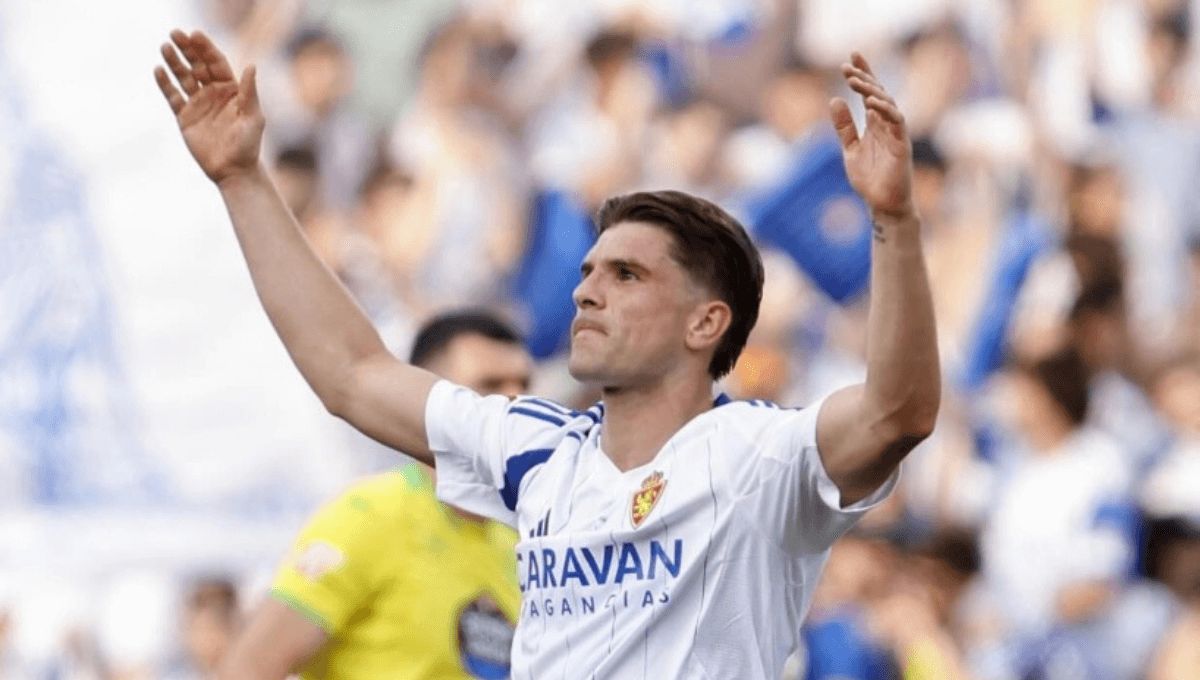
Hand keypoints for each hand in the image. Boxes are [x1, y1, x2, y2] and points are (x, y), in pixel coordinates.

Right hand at [154, 29, 262, 184]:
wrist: (233, 171)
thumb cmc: (248, 145)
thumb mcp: (253, 117)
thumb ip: (249, 92)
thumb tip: (251, 66)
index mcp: (231, 90)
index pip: (216, 63)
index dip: (206, 48)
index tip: (195, 34)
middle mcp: (213, 93)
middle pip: (197, 65)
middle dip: (187, 49)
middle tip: (175, 33)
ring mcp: (198, 104)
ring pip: (183, 77)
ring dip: (174, 62)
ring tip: (164, 47)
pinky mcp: (185, 117)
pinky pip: (173, 96)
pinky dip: (165, 84)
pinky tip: (158, 70)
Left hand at [830, 53, 913, 219]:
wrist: (882, 204)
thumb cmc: (870, 179)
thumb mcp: (850, 149)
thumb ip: (844, 127)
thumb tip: (834, 99)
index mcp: (874, 124)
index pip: (869, 94)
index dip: (863, 74)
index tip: (850, 57)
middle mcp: (886, 125)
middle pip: (878, 93)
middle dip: (864, 77)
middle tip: (846, 66)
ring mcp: (896, 133)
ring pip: (887, 103)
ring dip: (871, 90)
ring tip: (854, 80)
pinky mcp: (902, 144)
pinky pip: (896, 121)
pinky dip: (885, 110)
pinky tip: (871, 102)